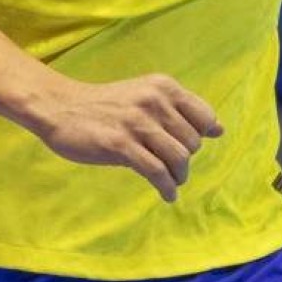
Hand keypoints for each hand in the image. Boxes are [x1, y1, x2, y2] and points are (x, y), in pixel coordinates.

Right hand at [28, 74, 222, 202]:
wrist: (61, 108)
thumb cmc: (107, 106)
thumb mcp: (146, 96)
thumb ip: (181, 110)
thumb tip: (219, 129)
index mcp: (163, 86)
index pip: (205, 117)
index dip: (200, 136)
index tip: (187, 148)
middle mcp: (153, 101)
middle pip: (193, 142)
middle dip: (186, 160)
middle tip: (171, 167)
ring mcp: (137, 122)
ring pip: (179, 158)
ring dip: (178, 176)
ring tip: (170, 181)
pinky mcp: (120, 144)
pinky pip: (157, 172)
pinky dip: (167, 188)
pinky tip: (166, 194)